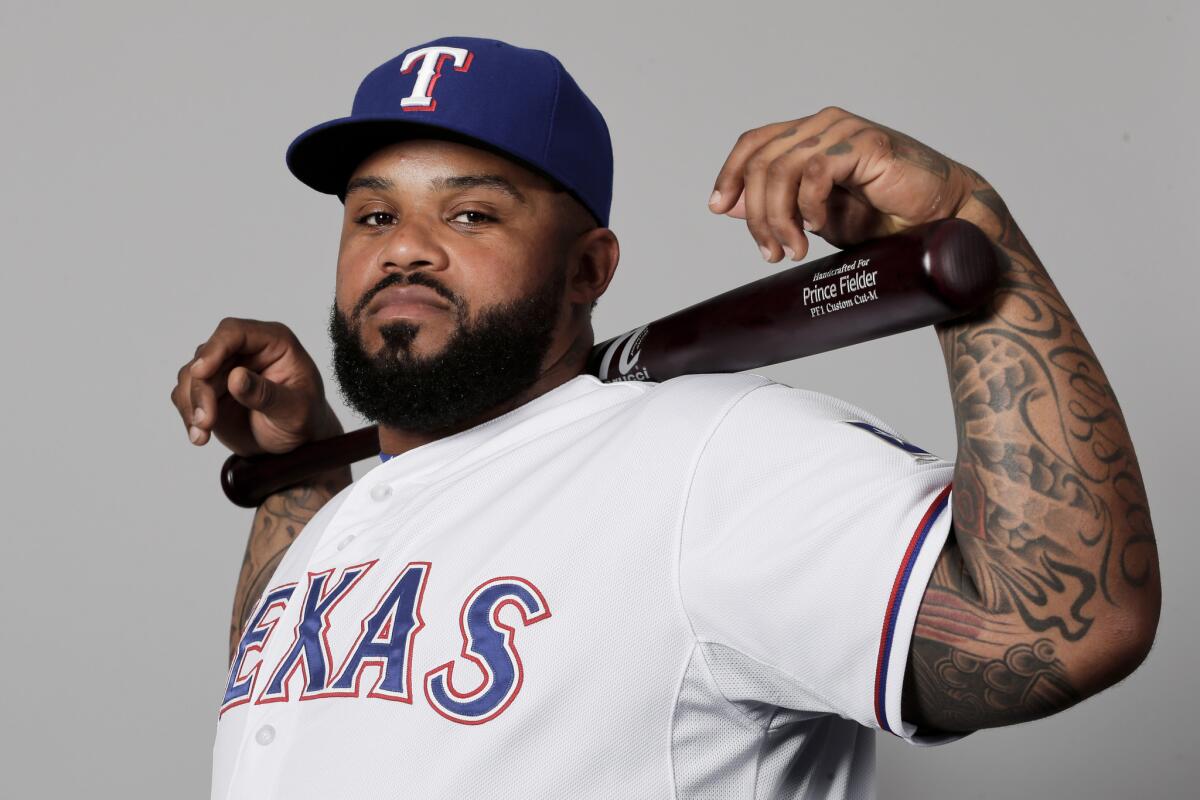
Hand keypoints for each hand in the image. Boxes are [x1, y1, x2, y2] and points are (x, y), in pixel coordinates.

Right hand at [171, 318, 340, 455]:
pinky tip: (199, 436)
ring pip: (190, 376)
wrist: (296, 443)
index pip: (234, 332)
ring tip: (202, 434)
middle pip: (206, 356)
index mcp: (274, 342)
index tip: (201, 373)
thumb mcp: (294, 411)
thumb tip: (236, 378)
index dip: (214, 349)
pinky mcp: (210, 389)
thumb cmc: (305, 419)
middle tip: (205, 421)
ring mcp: (225, 368)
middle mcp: (246, 349)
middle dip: (200, 389)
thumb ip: (267, 394)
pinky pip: (186, 395)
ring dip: (191, 404)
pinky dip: (188, 415)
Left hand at [708, 106, 975, 261]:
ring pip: (781, 169)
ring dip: (778, 217)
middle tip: (770, 252)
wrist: (939, 222)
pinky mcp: (865, 144)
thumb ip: (777, 204)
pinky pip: (814, 172)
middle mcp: (823, 125)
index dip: (729, 174)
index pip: (754, 144)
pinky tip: (818, 227)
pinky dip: (808, 206)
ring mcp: (844, 130)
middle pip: (761, 161)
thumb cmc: (884, 219)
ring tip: (792, 250)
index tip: (718, 209)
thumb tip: (729, 206)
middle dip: (756, 213)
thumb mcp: (815, 216)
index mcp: (809, 135)